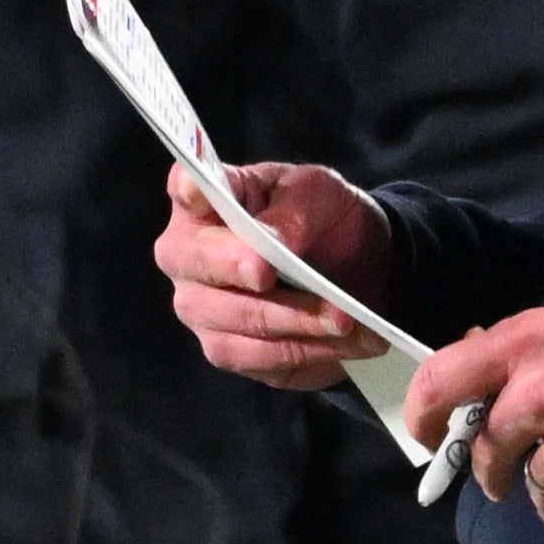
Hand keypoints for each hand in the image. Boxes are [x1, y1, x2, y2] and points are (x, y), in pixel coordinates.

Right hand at [154, 162, 390, 389]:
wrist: (357, 267)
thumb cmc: (323, 217)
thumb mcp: (322, 195)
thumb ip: (294, 211)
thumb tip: (273, 241)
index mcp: (210, 200)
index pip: (185, 186)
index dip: (189, 189)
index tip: (198, 192)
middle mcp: (190, 255)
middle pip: (192, 261)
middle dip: (235, 267)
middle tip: (269, 273)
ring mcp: (202, 306)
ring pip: (231, 319)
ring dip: (292, 321)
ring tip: (343, 319)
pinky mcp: (228, 348)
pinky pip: (256, 357)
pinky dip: (305, 351)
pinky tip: (343, 342)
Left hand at [405, 297, 543, 527]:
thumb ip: (519, 352)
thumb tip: (477, 381)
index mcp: (523, 346)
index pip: (441, 382)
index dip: (422, 415)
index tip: (427, 437)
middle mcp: (536, 396)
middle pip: (487, 450)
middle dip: (493, 466)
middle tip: (508, 469)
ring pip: (534, 488)